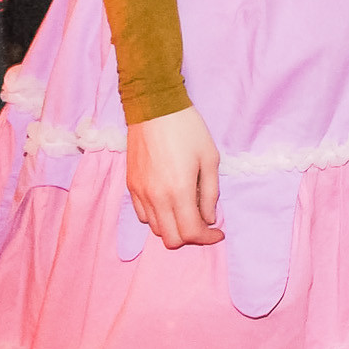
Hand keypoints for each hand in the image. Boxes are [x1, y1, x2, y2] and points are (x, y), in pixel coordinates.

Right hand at [125, 106, 222, 247]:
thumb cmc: (188, 130)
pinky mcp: (131, 186)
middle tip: (204, 224)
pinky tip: (171, 203)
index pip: (191, 232)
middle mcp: (155, 198)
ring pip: (155, 229)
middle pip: (171, 239)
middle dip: (190, 237)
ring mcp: (140, 193)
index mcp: (178, 191)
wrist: (155, 109)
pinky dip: (158, 218)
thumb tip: (208, 219)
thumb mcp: (210, 159)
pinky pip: (143, 215)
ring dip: (173, 227)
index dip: (207, 238)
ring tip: (188, 210)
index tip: (218, 232)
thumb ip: (210, 193)